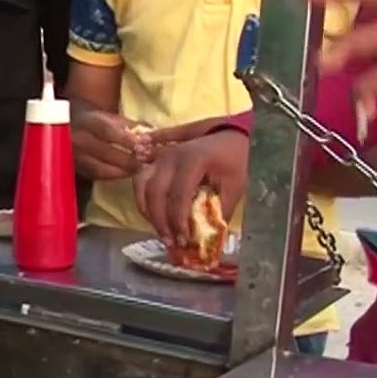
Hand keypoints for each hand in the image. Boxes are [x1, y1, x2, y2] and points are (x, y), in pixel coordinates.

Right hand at [72, 107, 142, 180]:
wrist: (66, 124)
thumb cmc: (92, 118)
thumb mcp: (108, 115)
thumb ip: (127, 125)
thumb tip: (150, 135)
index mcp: (87, 121)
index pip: (108, 131)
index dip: (127, 141)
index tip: (144, 146)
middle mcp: (77, 139)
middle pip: (105, 153)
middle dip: (127, 160)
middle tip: (144, 163)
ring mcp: (74, 156)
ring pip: (99, 169)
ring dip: (121, 171)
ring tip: (136, 170)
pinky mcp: (74, 168)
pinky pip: (95, 175)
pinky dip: (111, 176)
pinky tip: (124, 174)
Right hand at [133, 128, 248, 245]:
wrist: (231, 136)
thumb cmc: (235, 159)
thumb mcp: (235, 185)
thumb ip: (220, 211)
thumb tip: (205, 239)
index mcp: (193, 160)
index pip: (178, 195)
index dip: (178, 221)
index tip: (184, 241)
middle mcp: (171, 156)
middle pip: (155, 193)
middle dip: (160, 221)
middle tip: (171, 242)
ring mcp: (161, 156)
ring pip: (142, 186)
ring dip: (148, 212)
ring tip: (161, 231)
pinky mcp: (157, 159)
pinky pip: (141, 181)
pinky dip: (143, 200)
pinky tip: (154, 217)